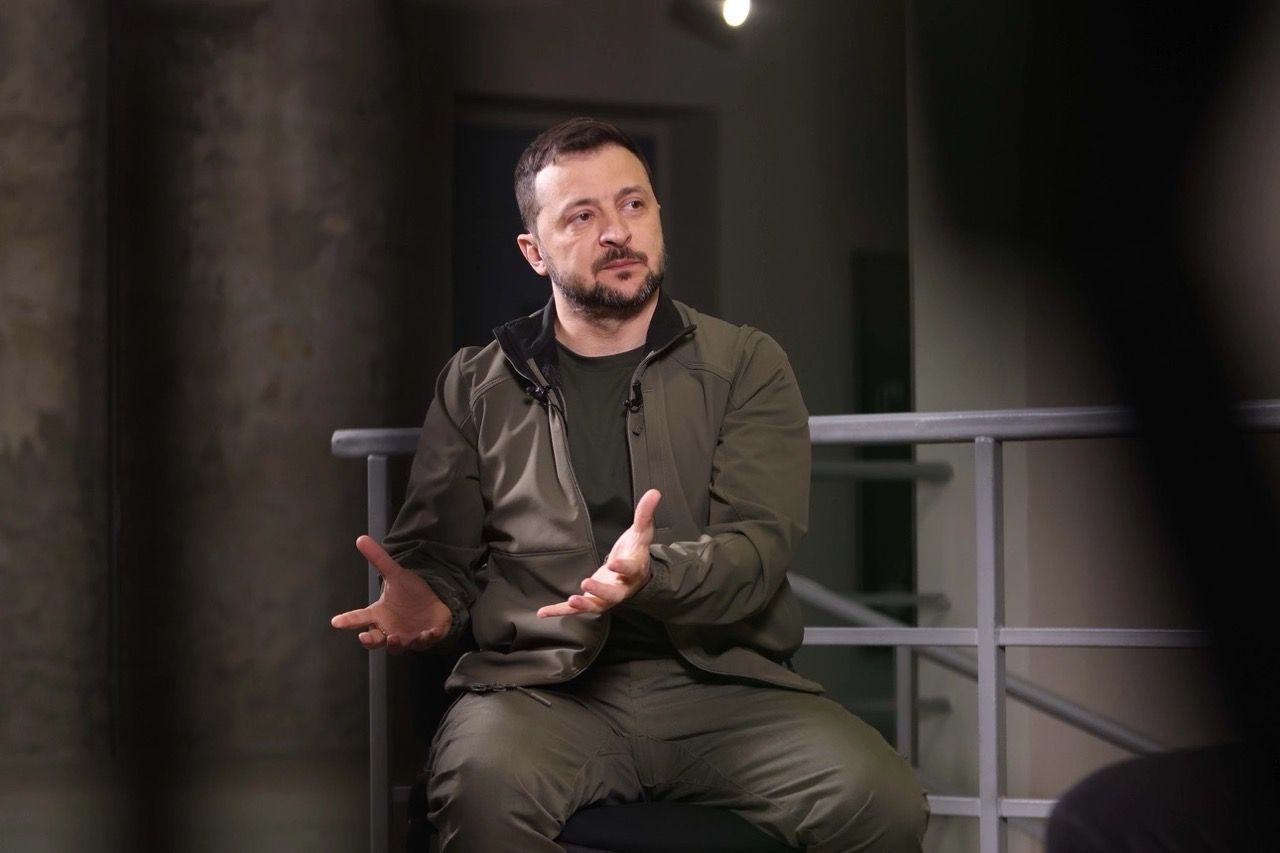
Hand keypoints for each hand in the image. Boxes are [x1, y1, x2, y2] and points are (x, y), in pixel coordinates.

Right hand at [330, 535, 451, 653]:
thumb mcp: (395, 575)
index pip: (359, 618)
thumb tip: (361, 538)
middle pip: (375, 640)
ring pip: (398, 647)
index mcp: (379, 615)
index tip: (336, 622)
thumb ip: (378, 559)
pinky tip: (430, 632)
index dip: (348, 620)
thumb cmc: (409, 594)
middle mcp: (390, 630)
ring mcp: (408, 637)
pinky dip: (428, 638)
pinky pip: (426, 641)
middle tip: (364, 637)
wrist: (432, 604)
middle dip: (369, 641)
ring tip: (395, 637)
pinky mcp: (426, 638)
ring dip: (396, 643)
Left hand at [537, 489, 661, 617]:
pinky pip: (575, 609)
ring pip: (596, 605)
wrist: (636, 575)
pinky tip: (542, 612)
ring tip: (570, 601)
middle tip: (586, 583)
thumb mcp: (641, 532)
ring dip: (583, 604)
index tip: (614, 563)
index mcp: (634, 570)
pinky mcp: (592, 600)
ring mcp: (606, 597)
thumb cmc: (636, 552)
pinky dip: (559, 611)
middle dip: (600, 591)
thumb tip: (654, 492)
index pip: (630, 569)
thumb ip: (644, 513)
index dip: (623, 567)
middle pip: (613, 595)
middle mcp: (622, 587)